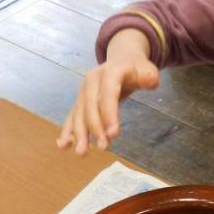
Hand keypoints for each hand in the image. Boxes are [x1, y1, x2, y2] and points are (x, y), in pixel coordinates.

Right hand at [57, 29, 158, 154]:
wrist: (122, 60)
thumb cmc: (136, 69)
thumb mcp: (147, 69)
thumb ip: (149, 76)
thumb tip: (150, 81)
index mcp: (109, 72)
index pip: (108, 94)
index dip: (110, 114)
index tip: (114, 134)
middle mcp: (92, 81)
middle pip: (91, 106)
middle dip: (95, 128)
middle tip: (103, 148)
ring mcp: (84, 91)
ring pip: (79, 114)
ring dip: (79, 134)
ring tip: (82, 153)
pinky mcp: (80, 101)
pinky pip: (72, 116)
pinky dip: (67, 131)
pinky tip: (63, 146)